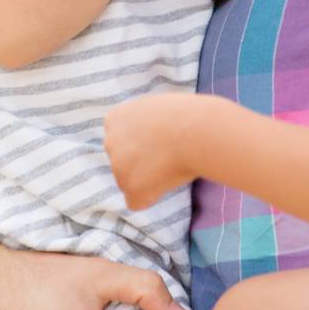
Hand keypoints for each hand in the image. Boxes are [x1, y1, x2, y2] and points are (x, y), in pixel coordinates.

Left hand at [104, 93, 222, 209]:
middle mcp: (110, 143)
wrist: (198, 131)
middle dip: (141, 162)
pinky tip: (171, 179)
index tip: (160, 140)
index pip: (121, 140)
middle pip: (123, 162)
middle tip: (169, 155)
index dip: (143, 144)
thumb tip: (148, 138)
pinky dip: (153, 196)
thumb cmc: (188, 114)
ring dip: (149, 179)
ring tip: (175, 164)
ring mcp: (118, 167)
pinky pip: (138, 202)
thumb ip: (144, 122)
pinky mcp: (130, 188)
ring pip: (130, 182)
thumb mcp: (157, 107)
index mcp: (115, 119)